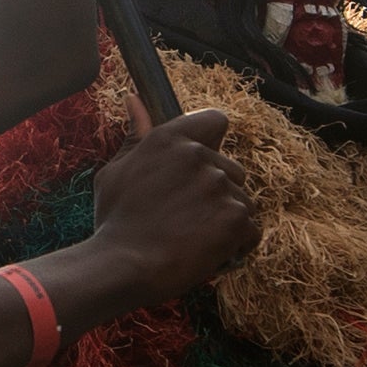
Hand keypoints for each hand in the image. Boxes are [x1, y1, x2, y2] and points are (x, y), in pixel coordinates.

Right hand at [82, 107, 256, 300]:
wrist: (122, 267)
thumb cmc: (115, 222)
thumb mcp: (116, 171)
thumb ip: (135, 135)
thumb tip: (134, 99)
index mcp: (170, 139)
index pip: (216, 121)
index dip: (214, 143)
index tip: (202, 167)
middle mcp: (199, 156)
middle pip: (233, 170)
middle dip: (218, 193)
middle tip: (186, 218)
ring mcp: (220, 186)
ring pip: (243, 202)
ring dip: (227, 221)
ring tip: (194, 240)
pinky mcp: (236, 218)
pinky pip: (251, 231)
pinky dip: (236, 246)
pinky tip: (209, 254)